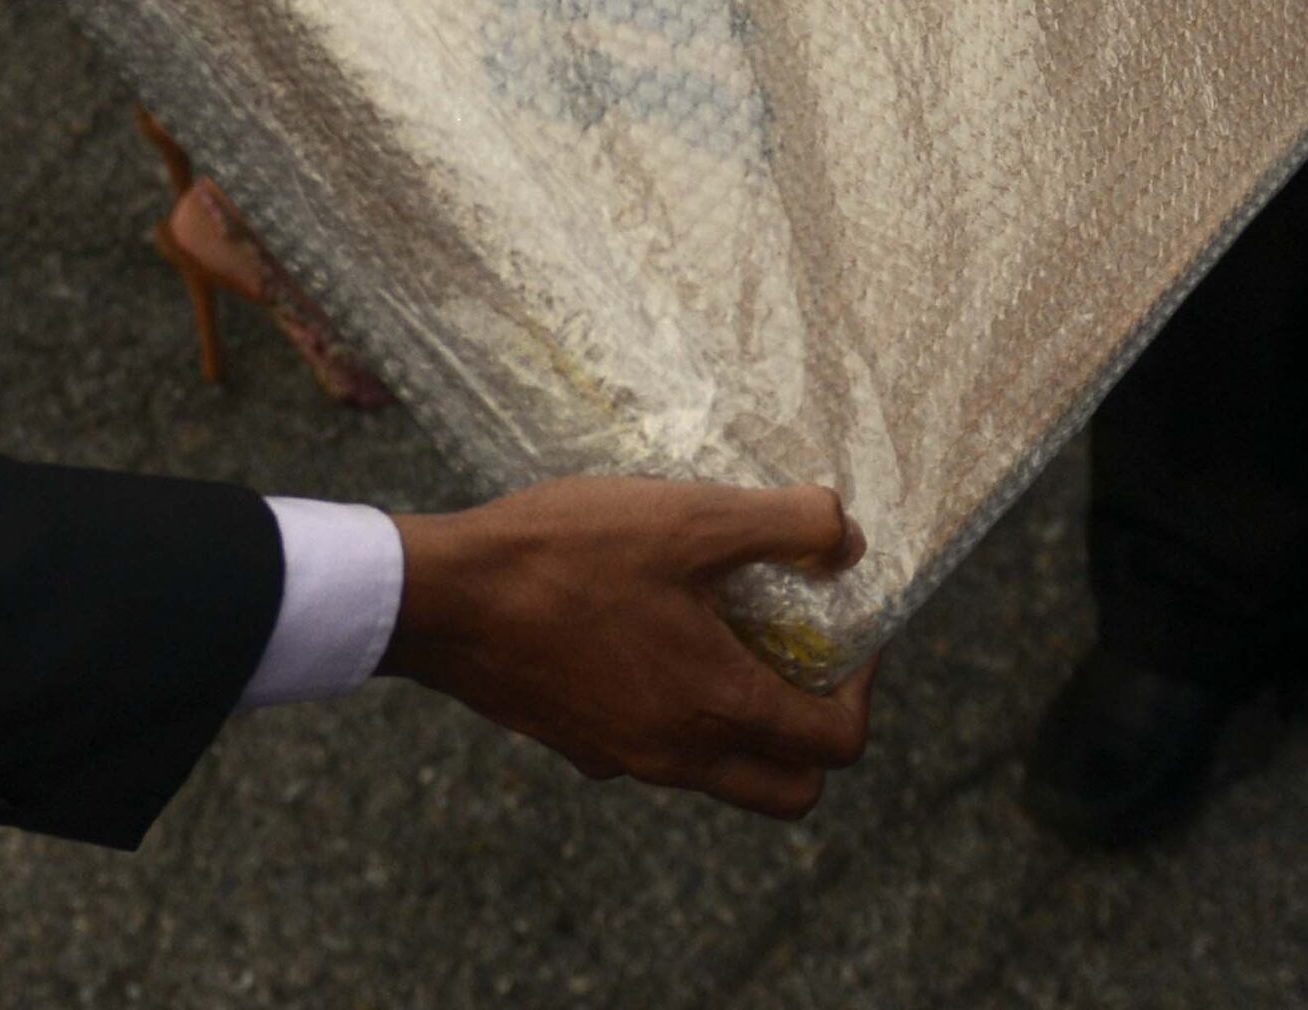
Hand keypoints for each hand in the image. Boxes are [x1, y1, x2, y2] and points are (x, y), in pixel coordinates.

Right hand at [384, 479, 873, 817]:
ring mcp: (623, 759)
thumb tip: (848, 540)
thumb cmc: (568, 554)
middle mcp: (677, 756)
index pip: (836, 747)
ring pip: (719, 773)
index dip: (864, 692)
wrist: (443, 599)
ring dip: (745, 724)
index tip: (851, 634)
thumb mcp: (691, 517)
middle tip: (802, 660)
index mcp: (717, 707)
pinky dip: (678, 713)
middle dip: (814, 736)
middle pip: (787, 790)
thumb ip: (786, 525)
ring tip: (726, 632)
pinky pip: (655, 751)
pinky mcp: (578, 745)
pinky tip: (649, 634)